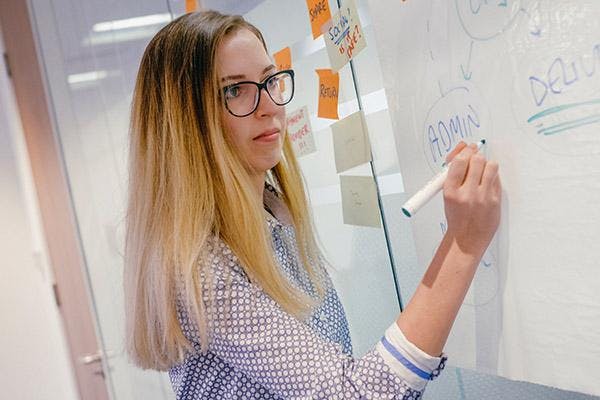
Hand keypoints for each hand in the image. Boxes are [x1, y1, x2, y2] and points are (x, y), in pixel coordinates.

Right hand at [442, 141, 501, 256]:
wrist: (467, 238)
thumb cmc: (456, 215)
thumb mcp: (447, 193)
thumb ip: (454, 171)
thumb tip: (463, 147)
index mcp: (451, 191)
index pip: (459, 162)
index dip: (464, 152)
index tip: (467, 149)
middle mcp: (467, 193)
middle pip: (477, 160)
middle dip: (476, 156)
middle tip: (475, 159)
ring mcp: (483, 197)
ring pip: (491, 166)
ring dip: (486, 164)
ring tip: (482, 171)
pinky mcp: (496, 201)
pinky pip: (497, 179)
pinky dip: (492, 176)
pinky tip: (487, 182)